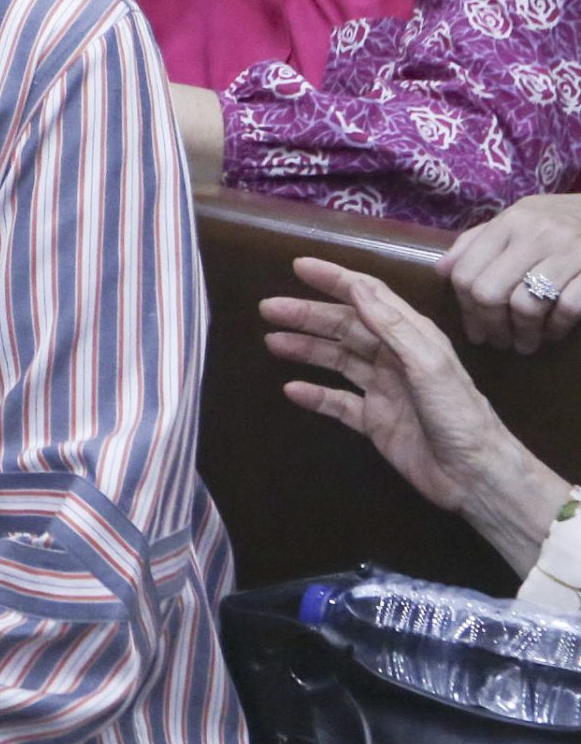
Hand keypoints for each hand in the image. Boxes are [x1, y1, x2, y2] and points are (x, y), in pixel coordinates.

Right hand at [263, 257, 520, 516]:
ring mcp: (383, 390)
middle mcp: (395, 358)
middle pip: (345, 327)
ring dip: (306, 349)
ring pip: (337, 360)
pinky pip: (337, 402)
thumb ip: (393, 326)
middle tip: (269, 308)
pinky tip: (291, 390)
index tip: (299, 267)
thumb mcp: (429, 365)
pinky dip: (314, 395)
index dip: (335, 280)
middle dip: (308, 315)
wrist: (474, 476)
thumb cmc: (459, 415)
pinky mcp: (375, 421)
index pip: (369, 297)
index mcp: (412, 337)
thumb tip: (358, 288)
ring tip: (272, 342)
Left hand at [441, 195, 580, 353]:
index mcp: (508, 223)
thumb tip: (441, 271)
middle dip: (490, 325)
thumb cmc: (556, 220)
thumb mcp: (515, 220)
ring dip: (523, 333)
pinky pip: (566, 308)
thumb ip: (476, 241)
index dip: (465, 308)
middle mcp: (534, 234)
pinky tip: (552, 333)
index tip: (473, 329)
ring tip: (523, 344)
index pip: (466, 273)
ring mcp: (568, 250)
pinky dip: (556, 327)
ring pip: (526, 305)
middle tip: (497, 341)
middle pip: (490, 292)